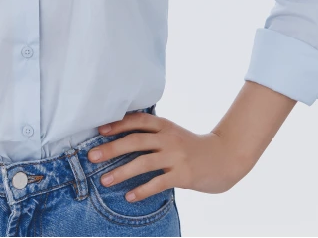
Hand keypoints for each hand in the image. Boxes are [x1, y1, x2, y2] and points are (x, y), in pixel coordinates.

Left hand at [87, 111, 253, 202]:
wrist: (225, 157)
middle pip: (135, 141)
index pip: (137, 121)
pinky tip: (129, 196)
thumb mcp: (173, 133)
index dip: (117, 124)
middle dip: (111, 148)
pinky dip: (142, 190)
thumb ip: (153, 134)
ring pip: (144, 162)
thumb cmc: (192, 147)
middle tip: (92, 156)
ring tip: (104, 180)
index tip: (99, 130)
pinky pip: (158, 183)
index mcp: (165, 125)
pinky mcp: (183, 175)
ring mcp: (176, 157)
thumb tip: (120, 138)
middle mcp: (169, 138)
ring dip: (122, 172)